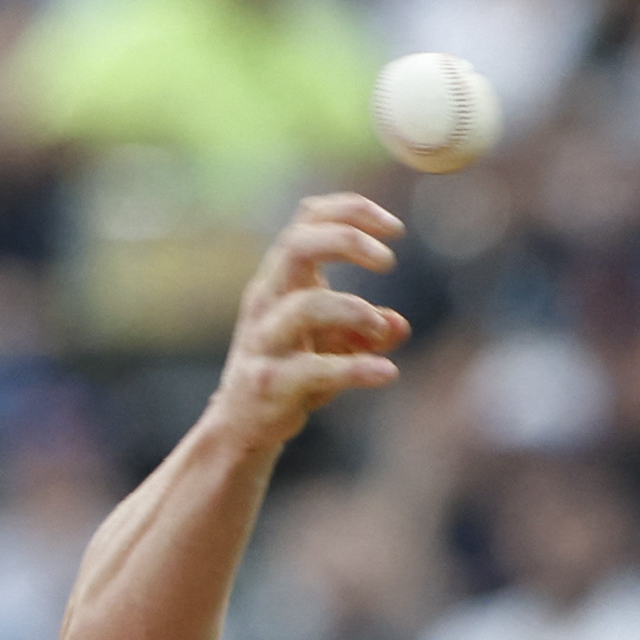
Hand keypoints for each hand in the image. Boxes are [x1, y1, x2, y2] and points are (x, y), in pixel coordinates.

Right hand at [207, 193, 411, 450]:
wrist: (240, 428)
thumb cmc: (288, 373)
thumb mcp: (331, 344)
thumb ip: (366, 331)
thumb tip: (399, 326)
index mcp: (280, 279)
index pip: (308, 218)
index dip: (352, 211)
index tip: (395, 229)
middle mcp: (267, 301)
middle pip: (297, 245)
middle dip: (347, 241)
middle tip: (388, 260)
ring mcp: (264, 342)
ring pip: (305, 307)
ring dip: (355, 311)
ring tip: (380, 328)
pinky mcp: (270, 384)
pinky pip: (314, 369)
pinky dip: (356, 369)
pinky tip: (387, 373)